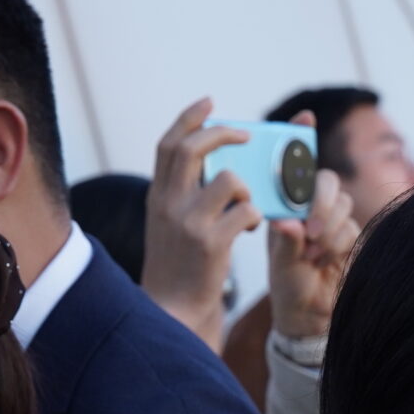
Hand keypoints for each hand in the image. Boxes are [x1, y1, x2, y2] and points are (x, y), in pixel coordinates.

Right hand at [142, 99, 259, 349]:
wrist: (172, 310)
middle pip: (192, 149)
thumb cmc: (181, 267)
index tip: (209, 102)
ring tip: (247, 206)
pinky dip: (256, 215)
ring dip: (247, 188)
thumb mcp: (170, 225)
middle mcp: (168, 204)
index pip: (168, 144)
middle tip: (246, 135)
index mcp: (158, 196)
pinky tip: (252, 228)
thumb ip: (184, 196)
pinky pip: (246, 211)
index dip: (189, 118)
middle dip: (222, 133)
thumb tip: (217, 168)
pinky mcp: (211, 243)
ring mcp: (188, 223)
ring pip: (228, 180)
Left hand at [265, 110, 358, 344]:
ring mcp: (333, 219)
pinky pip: (351, 228)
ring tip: (310, 255)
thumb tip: (289, 222)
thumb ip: (285, 241)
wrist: (310, 315)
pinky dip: (336, 246)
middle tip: (309, 229)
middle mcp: (312, 205)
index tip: (303, 117)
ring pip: (342, 206)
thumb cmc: (287, 284)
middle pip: (327, 181)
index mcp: (288, 203)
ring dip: (327, 231)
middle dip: (320, 202)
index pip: (297, 163)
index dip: (301, 136)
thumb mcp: (279, 262)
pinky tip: (321, 262)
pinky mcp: (351, 235)